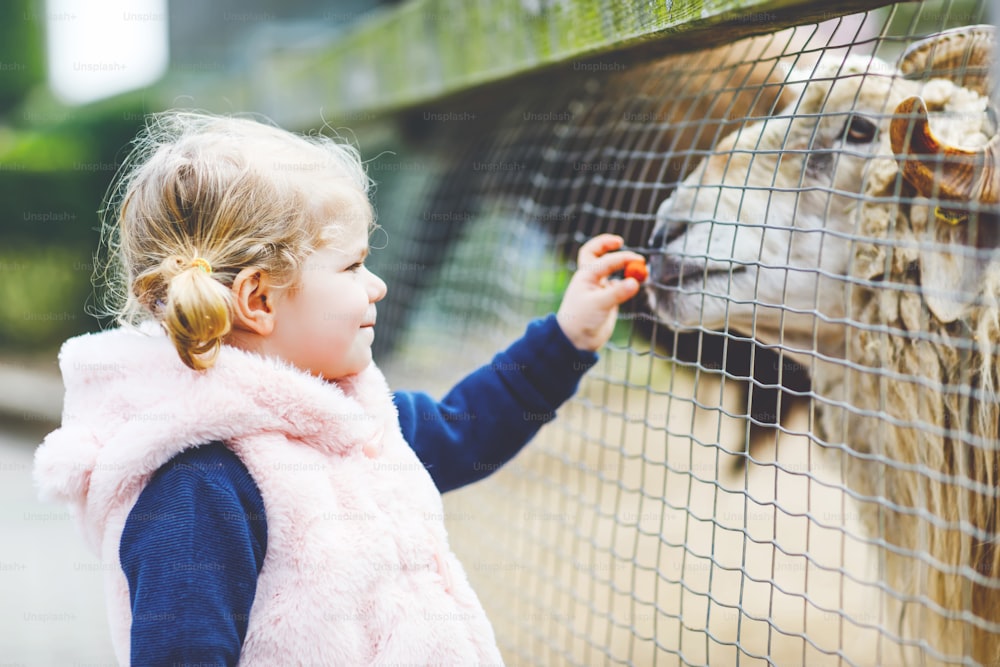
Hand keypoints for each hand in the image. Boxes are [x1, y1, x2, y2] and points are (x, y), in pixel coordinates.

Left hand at [556, 234, 644, 351]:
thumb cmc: (581, 320)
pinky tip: (635, 284)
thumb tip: (636, 282)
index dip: (622, 258)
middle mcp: (591, 279)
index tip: (638, 261)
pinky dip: (627, 281)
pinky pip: (618, 284)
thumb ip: (617, 293)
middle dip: (606, 244)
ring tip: (639, 268)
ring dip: (621, 264)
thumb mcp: (599, 304)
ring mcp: (599, 288)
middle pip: (595, 254)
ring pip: (609, 269)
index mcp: (585, 276)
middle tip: (620, 241)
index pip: (606, 260)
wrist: (577, 340)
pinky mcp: (607, 298)